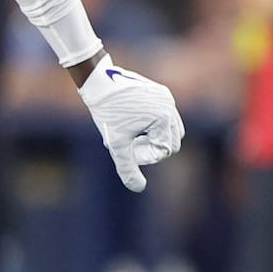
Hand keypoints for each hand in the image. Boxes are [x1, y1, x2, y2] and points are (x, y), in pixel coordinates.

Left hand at [77, 54, 183, 191]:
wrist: (99, 83)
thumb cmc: (108, 113)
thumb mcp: (117, 144)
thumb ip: (128, 169)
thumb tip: (138, 188)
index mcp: (163, 119)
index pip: (165, 151)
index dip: (145, 154)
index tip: (128, 146)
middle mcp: (170, 107)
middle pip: (173, 141)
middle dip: (153, 146)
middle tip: (131, 140)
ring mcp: (167, 98)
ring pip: (172, 129)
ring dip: (156, 136)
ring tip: (134, 132)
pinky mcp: (162, 92)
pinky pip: (166, 115)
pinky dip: (156, 123)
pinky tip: (135, 120)